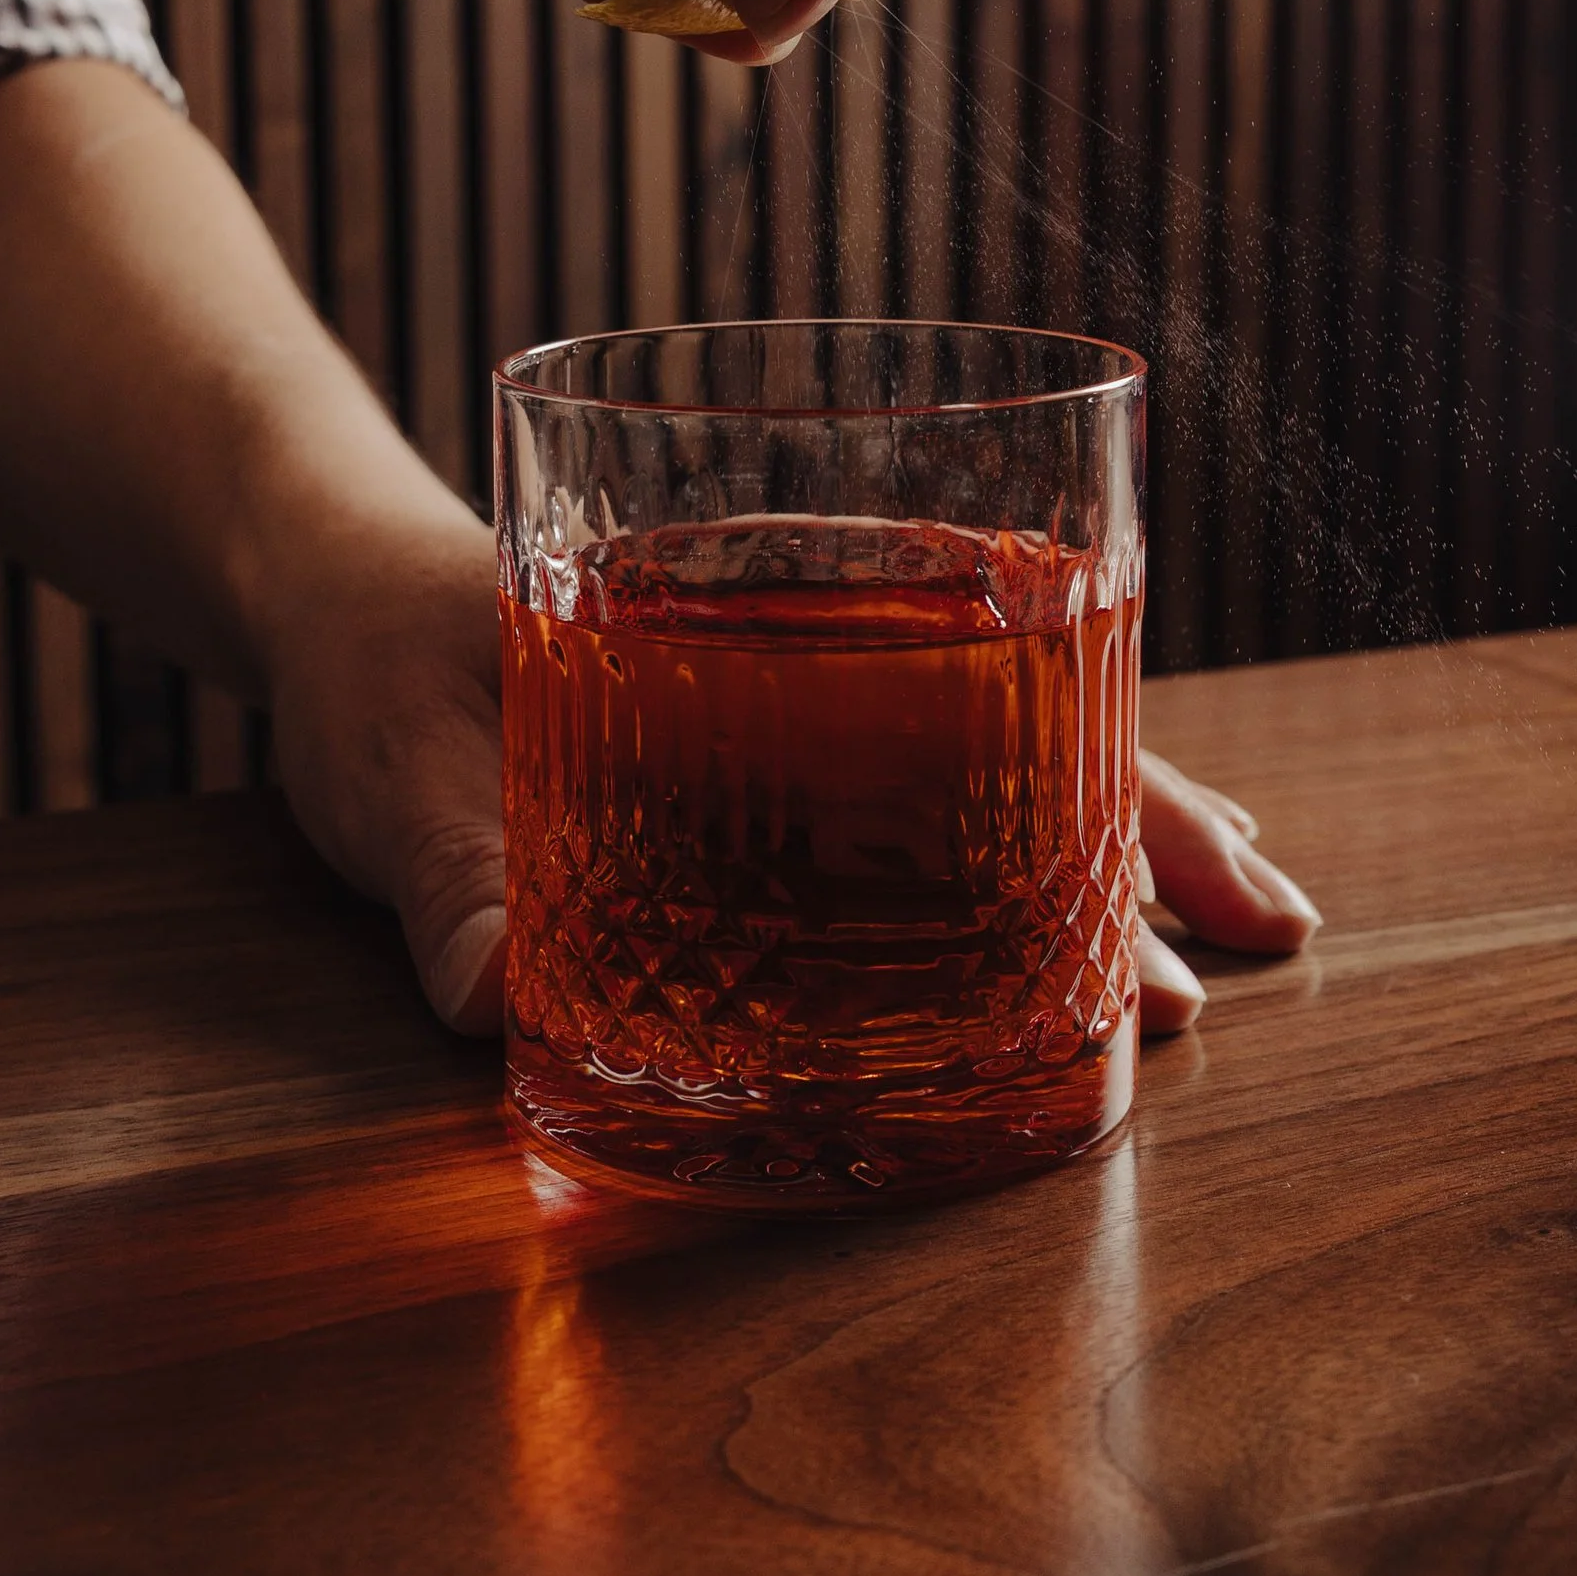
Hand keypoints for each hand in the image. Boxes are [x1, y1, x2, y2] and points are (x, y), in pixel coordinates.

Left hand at [267, 515, 1322, 1047]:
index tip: (1192, 880)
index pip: (972, 681)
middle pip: (1019, 733)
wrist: (313, 580)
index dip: (1095, 785)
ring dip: (1094, 862)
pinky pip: (889, 830)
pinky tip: (1047, 959)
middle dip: (1147, 832)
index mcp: (747, 621)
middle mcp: (798, 663)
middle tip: (1263, 941)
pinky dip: (983, 884)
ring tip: (1202, 970)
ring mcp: (779, 723)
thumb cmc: (360, 642)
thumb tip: (496, 995)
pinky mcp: (732, 786)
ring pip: (983, 781)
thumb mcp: (381, 748)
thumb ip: (434, 869)